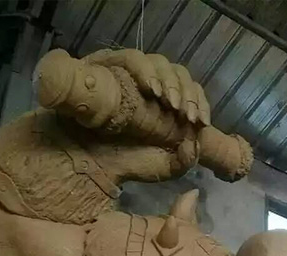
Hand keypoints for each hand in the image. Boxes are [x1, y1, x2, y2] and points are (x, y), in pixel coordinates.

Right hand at [33, 48, 250, 182]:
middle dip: (188, 94)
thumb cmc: (123, 163)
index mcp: (167, 106)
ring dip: (171, 82)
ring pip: (160, 62)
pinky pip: (131, 57)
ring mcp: (128, 75)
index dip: (199, 102)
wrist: (86, 163)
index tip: (201, 122)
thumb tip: (196, 143)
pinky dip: (145, 71)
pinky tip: (151, 90)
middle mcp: (150, 87)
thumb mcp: (163, 167)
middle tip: (187, 116)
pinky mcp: (106, 66)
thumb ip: (185, 159)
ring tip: (171, 104)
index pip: (190, 91)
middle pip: (178, 73)